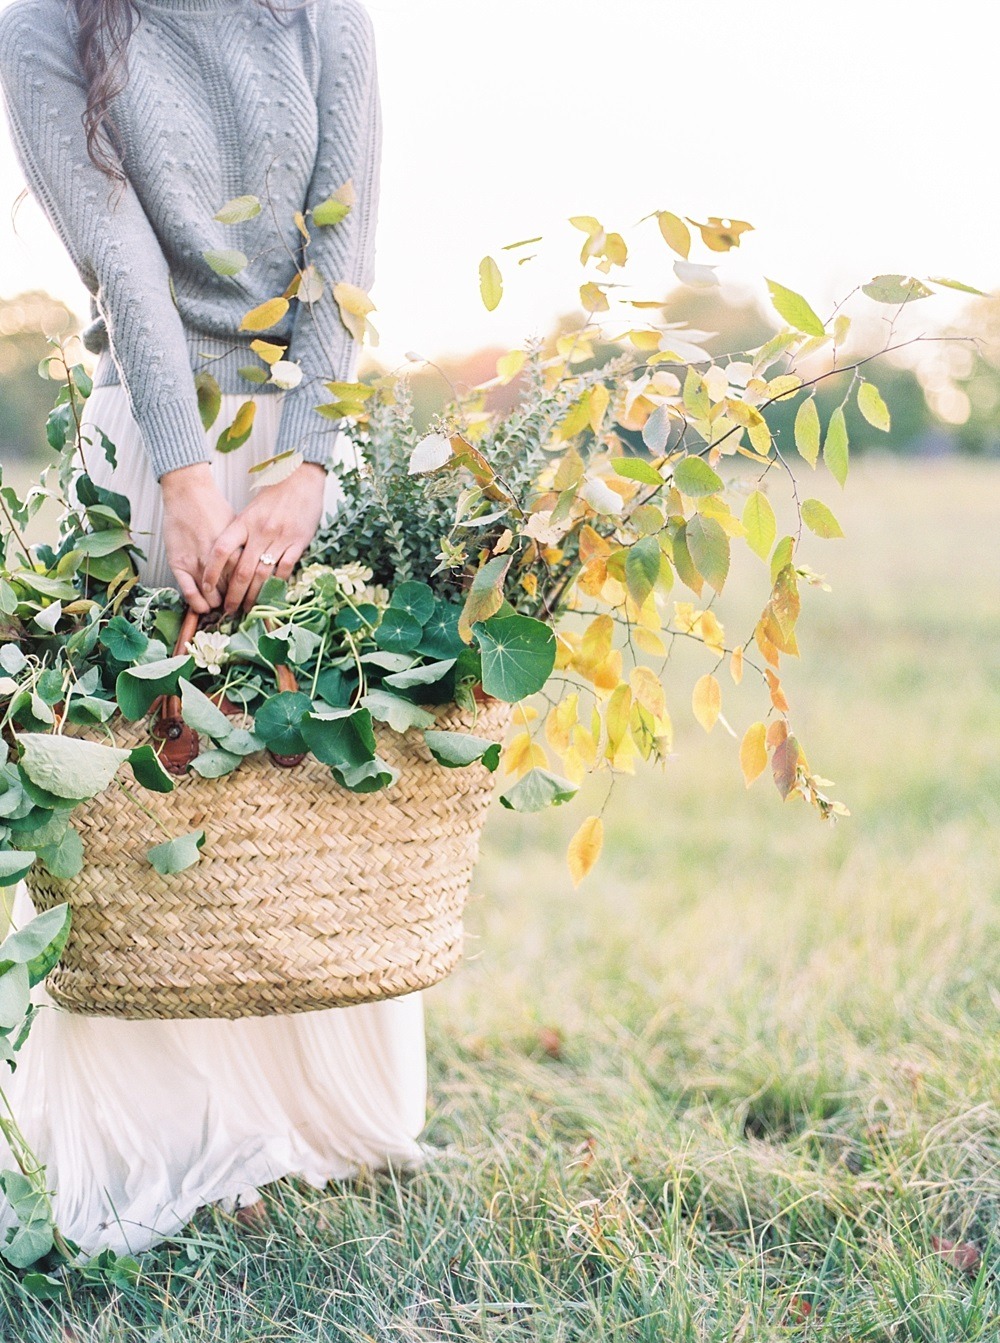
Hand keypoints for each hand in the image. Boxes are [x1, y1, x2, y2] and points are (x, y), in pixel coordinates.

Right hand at [160, 463, 236, 613]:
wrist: (188, 493)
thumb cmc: (214, 508)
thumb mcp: (240, 529)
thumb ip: (248, 548)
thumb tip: (262, 564)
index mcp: (238, 551)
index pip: (248, 582)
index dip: (250, 594)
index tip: (251, 601)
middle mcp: (219, 559)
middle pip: (231, 592)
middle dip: (235, 603)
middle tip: (235, 608)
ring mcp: (197, 562)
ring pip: (211, 596)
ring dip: (216, 605)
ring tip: (219, 607)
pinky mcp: (179, 563)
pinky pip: (189, 591)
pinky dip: (196, 602)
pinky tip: (202, 607)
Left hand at [203, 462, 327, 614]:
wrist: (300, 479)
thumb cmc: (273, 496)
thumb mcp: (250, 511)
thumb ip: (240, 534)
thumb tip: (228, 561)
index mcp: (244, 522)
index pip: (222, 551)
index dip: (211, 572)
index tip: (206, 588)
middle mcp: (260, 532)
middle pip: (242, 571)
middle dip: (233, 595)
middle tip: (228, 610)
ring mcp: (280, 538)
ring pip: (263, 575)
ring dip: (254, 595)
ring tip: (248, 608)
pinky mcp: (298, 543)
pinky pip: (285, 569)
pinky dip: (277, 585)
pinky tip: (271, 595)